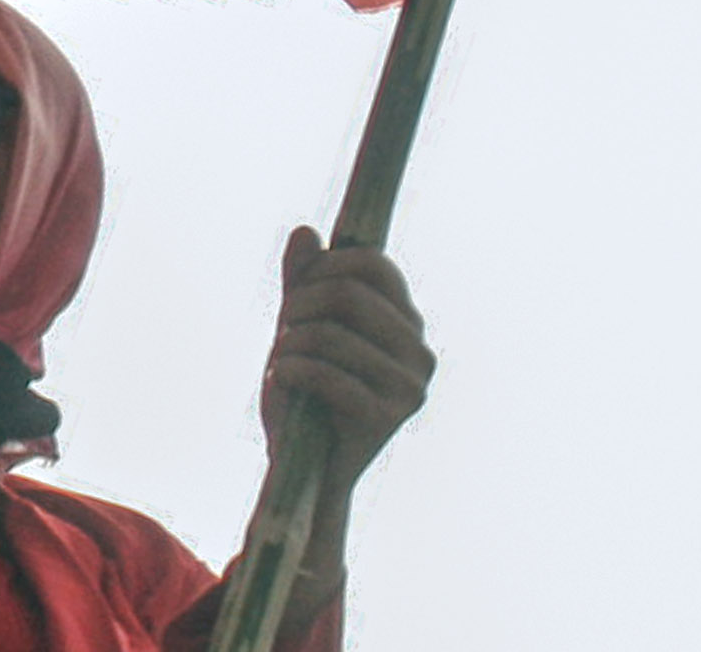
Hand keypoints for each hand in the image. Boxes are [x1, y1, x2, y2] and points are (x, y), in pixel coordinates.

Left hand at [261, 227, 432, 495]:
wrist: (307, 468)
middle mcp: (420, 351)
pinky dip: (289, 372)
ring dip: (289, 343)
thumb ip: (302, 279)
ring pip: (330, 334)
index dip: (323, 268)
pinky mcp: (388, 418)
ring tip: (281, 362)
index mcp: (407, 322)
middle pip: (346, 294)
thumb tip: (304, 232)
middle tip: (282, 330)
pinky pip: (325, 374)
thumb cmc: (305, 391)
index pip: (371, 263)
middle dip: (298, 305)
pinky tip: (281, 381)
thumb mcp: (299, 325)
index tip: (297, 292)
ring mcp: (409, 386)